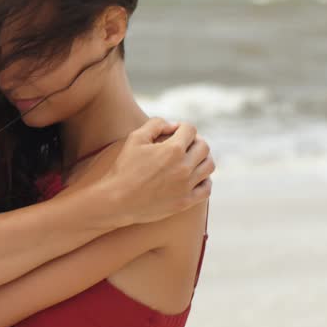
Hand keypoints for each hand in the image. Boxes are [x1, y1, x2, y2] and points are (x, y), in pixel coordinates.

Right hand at [85, 117, 214, 228]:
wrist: (117, 201)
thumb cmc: (124, 168)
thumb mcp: (135, 138)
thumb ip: (156, 124)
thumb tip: (173, 125)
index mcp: (172, 149)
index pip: (190, 129)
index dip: (182, 127)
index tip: (175, 132)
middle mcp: (184, 167)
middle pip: (204, 147)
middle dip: (195, 141)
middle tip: (184, 144)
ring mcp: (186, 185)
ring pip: (209, 166)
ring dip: (203, 159)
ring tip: (192, 159)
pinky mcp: (185, 201)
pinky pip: (206, 188)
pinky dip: (204, 180)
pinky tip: (195, 177)